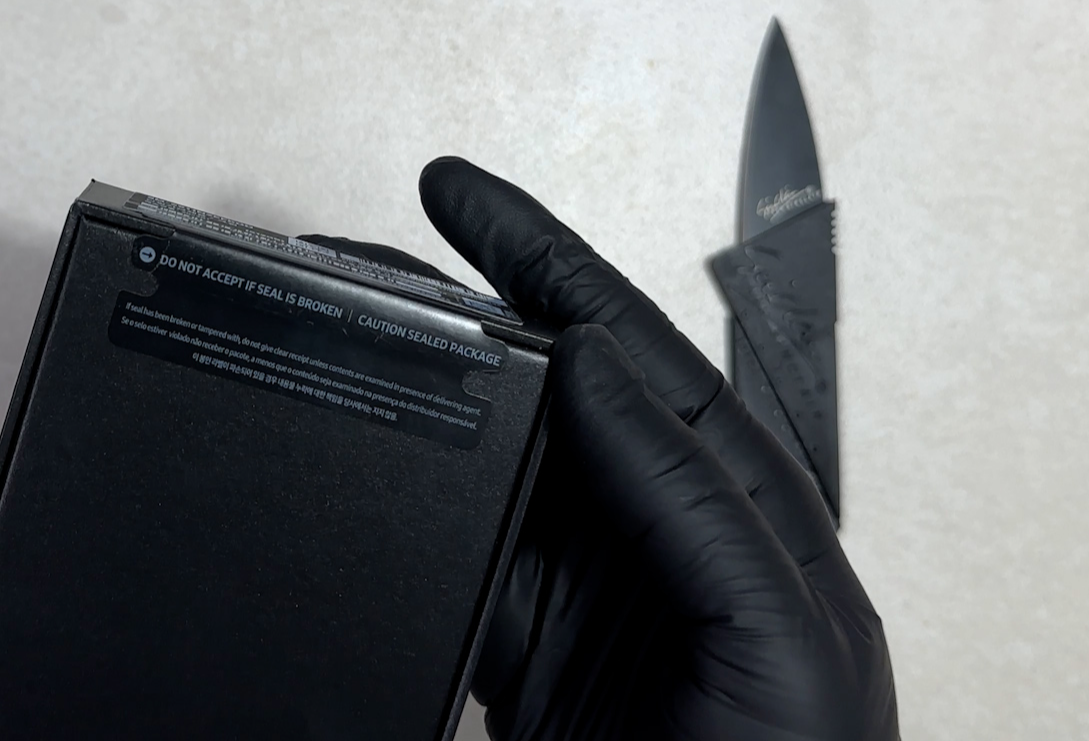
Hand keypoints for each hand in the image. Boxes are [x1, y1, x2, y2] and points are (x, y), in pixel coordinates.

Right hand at [304, 157, 897, 740]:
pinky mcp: (532, 648)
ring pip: (489, 461)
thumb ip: (694, 493)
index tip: (460, 199)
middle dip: (459, 313)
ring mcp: (589, 587)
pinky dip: (404, 514)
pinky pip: (457, 557)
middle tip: (370, 263)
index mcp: (739, 501)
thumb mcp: (777, 634)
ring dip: (422, 405)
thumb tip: (596, 363)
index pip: (626, 343)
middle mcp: (660, 527)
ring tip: (352, 344)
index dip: (540, 256)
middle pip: (544, 386)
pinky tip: (366, 480)